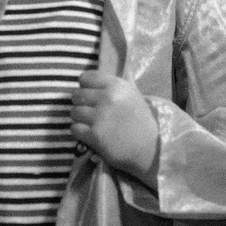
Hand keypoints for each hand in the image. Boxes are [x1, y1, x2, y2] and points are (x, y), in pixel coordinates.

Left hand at [70, 70, 159, 186]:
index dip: (85, 86)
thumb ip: (114, 86)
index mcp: (117, 85)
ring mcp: (100, 117)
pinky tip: (89, 134)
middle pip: (77, 95)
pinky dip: (79, 132)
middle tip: (89, 112)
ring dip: (79, 119)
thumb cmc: (141, 122)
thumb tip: (94, 77)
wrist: (150, 148)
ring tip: (90, 124)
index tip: (90, 95)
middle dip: (81, 104)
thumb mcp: (132, 96)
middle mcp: (108, 98)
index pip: (86, 77)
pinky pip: (74, 128)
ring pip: (74, 112)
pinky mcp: (94, 135)